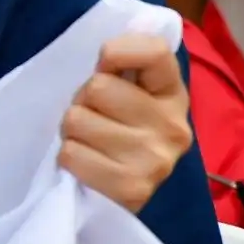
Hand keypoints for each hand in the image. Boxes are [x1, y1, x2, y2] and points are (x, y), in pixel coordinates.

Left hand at [59, 34, 191, 212]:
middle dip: (83, 100)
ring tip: (90, 142)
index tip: (104, 64)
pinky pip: (71, 154)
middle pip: (98, 87)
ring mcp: (156, 160)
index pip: (153, 51)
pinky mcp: (132, 189)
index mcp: (172, 93)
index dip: (117, 50)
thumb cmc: (112, 126)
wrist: (117, 193)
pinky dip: (69, 157)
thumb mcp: (123, 89)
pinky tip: (89, 164)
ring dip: (72, 130)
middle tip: (94, 117)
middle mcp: (174, 127)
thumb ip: (120, 64)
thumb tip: (109, 50)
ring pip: (76, 119)